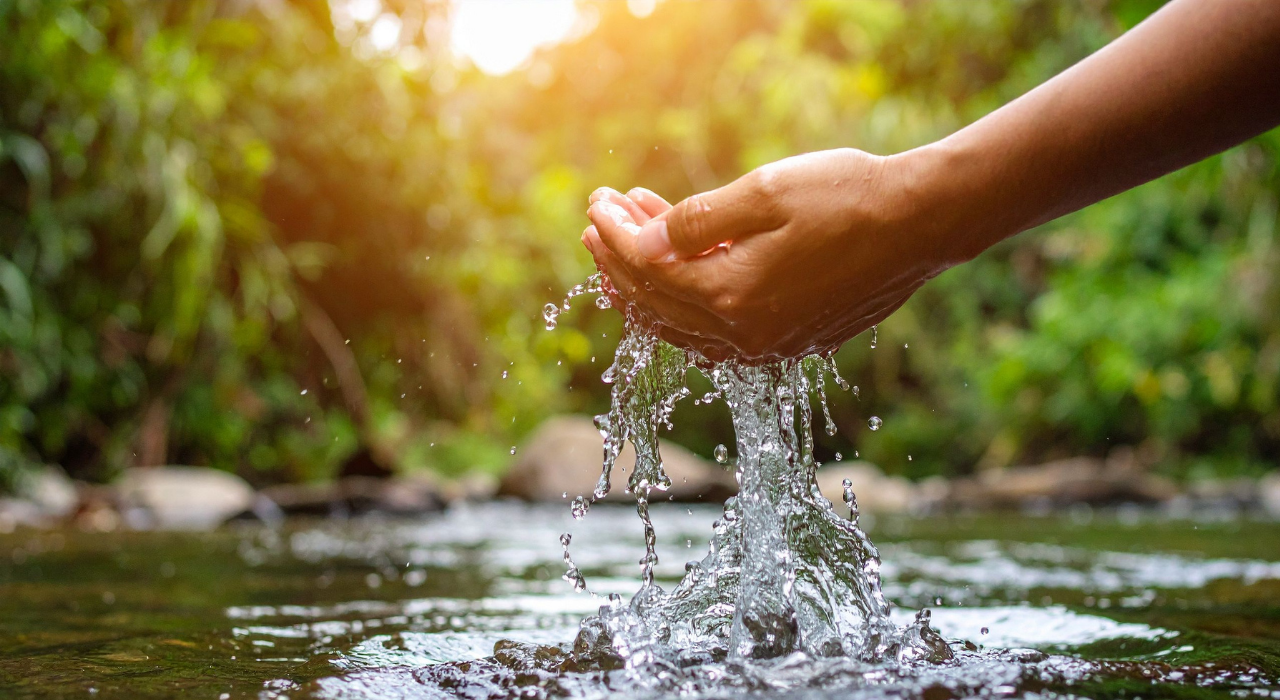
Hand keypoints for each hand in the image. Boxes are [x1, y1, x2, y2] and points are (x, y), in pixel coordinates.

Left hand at [582, 148, 957, 359]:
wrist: (922, 221)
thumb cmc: (846, 197)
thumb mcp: (763, 193)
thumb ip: (694, 224)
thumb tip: (640, 245)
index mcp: (733, 299)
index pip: (649, 272)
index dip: (616, 236)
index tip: (597, 203)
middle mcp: (746, 336)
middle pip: (658, 305)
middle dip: (620, 261)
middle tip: (599, 221)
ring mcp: (770, 344)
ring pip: (685, 325)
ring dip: (649, 283)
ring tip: (626, 243)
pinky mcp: (792, 339)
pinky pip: (718, 333)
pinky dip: (687, 303)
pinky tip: (678, 276)